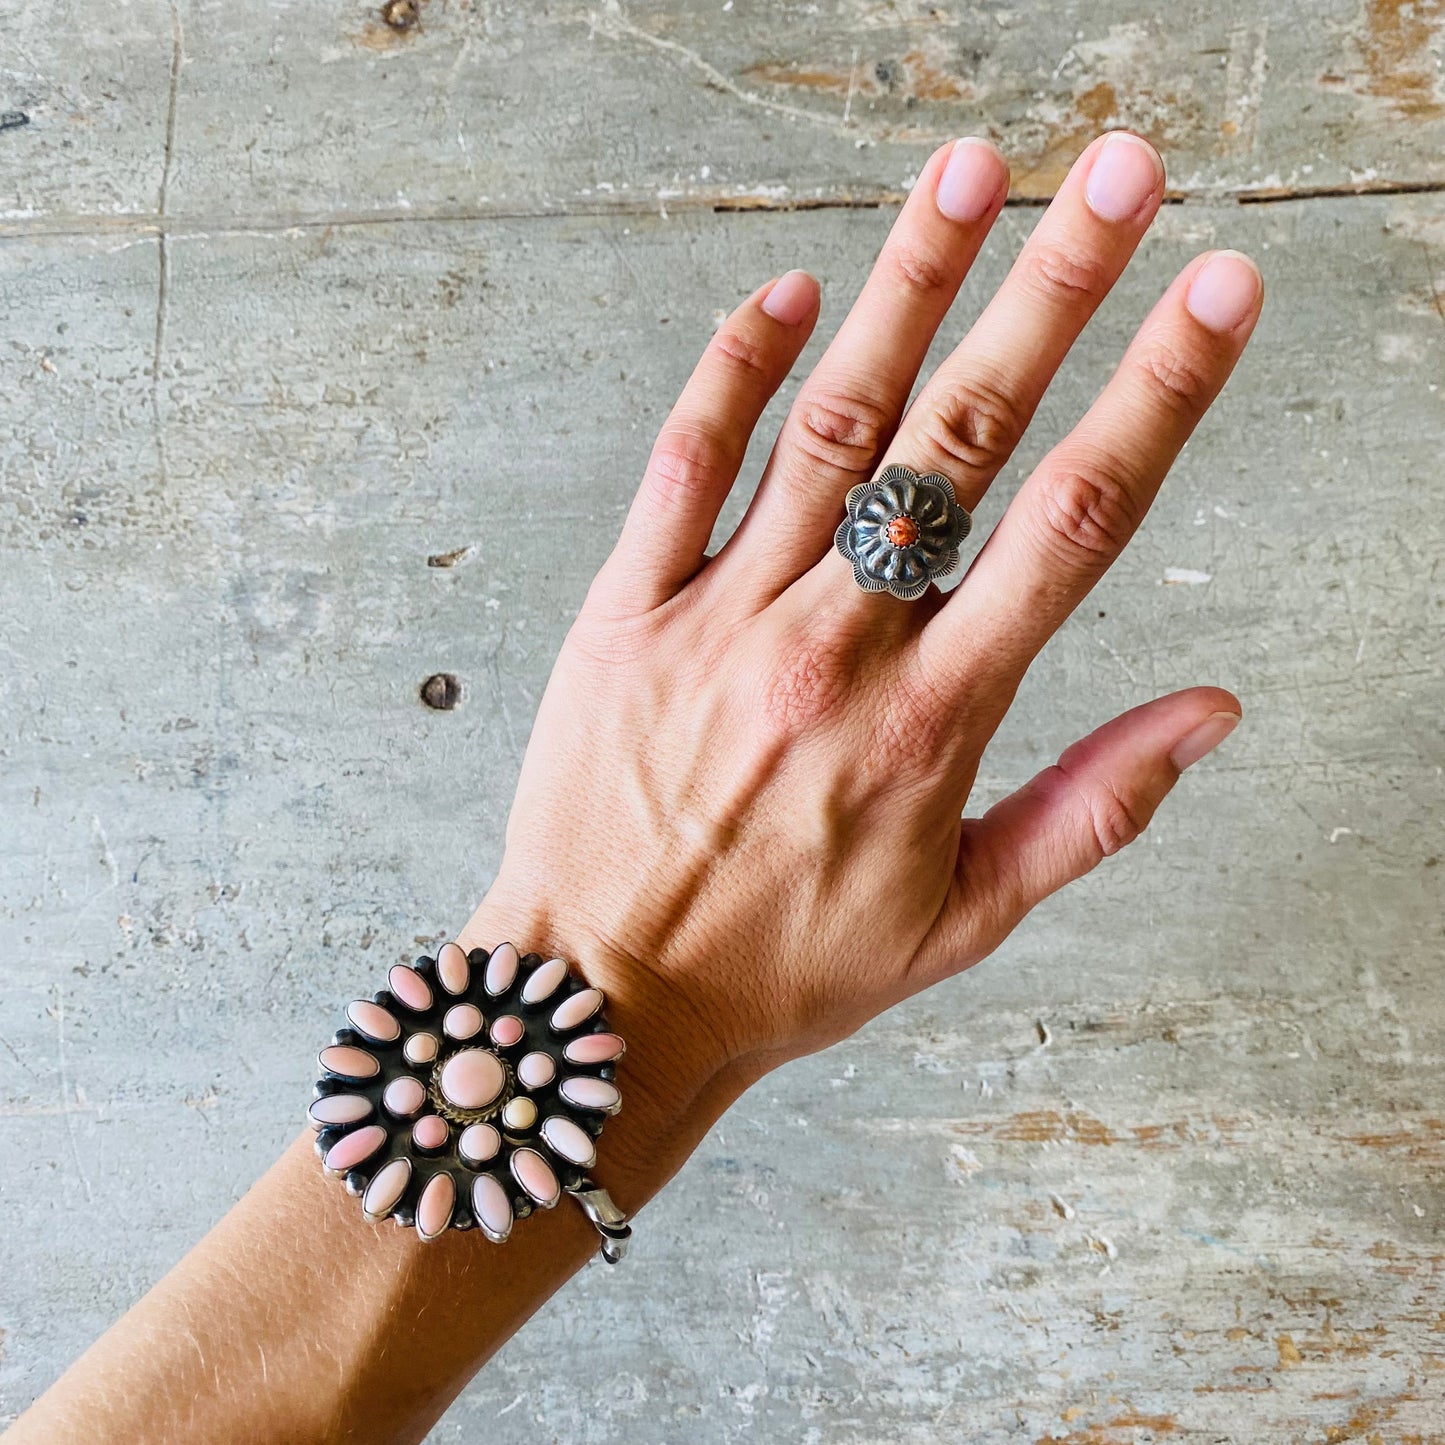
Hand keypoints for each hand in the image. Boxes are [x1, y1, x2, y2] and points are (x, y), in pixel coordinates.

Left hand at [463, 132, 1257, 1191]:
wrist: (606, 999)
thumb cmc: (787, 969)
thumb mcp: (962, 920)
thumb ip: (1091, 809)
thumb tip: (1212, 710)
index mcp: (933, 723)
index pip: (1071, 526)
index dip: (1157, 397)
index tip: (1217, 295)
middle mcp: (835, 650)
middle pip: (961, 441)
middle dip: (1052, 292)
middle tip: (1117, 172)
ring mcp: (721, 618)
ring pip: (828, 424)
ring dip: (905, 286)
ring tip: (971, 172)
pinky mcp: (626, 612)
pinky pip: (682, 467)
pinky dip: (732, 371)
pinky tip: (785, 293)